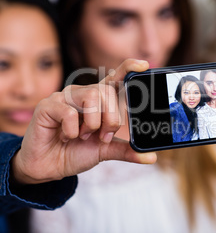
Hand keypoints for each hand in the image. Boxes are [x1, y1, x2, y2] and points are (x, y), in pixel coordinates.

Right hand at [12, 59, 156, 184]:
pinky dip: (73, 131)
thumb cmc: (75, 152)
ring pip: (92, 97)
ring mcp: (64, 97)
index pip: (115, 78)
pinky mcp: (48, 106)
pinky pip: (70, 112)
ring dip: (93, 123)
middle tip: (103, 136)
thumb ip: (127, 150)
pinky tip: (66, 136)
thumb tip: (151, 157)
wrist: (48, 167)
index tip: (144, 65)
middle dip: (111, 119)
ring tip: (83, 136)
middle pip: (108, 92)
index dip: (128, 68)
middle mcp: (83, 93)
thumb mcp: (105, 150)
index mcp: (98, 100)